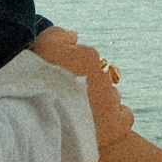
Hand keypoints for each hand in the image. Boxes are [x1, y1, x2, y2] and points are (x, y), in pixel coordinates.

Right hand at [31, 26, 134, 145]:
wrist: (45, 122)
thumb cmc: (38, 82)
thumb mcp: (41, 47)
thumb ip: (58, 35)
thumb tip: (74, 37)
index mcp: (87, 57)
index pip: (85, 58)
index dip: (72, 69)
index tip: (60, 81)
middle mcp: (103, 76)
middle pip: (97, 78)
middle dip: (87, 87)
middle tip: (68, 100)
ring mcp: (111, 101)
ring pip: (110, 98)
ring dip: (100, 104)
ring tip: (80, 116)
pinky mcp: (117, 125)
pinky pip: (123, 118)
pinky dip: (114, 120)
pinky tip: (100, 126)